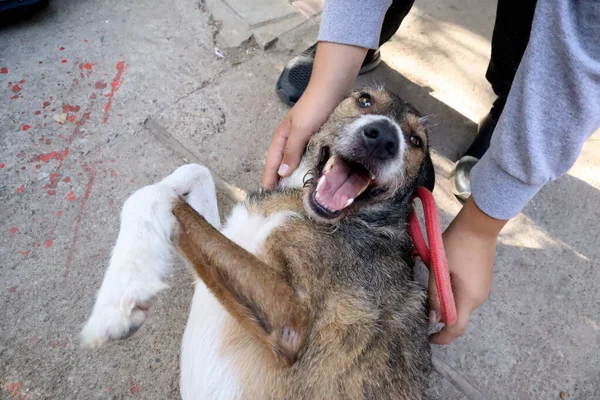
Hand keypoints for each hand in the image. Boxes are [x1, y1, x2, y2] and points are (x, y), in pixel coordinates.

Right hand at [262, 93, 332, 188]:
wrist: (333, 87)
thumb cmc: (315, 106)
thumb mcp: (301, 129)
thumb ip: (291, 150)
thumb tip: (281, 173)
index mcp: (282, 138)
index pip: (271, 163)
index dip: (269, 179)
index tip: (268, 196)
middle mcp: (291, 140)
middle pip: (282, 164)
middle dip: (280, 181)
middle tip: (283, 200)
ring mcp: (304, 139)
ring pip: (296, 162)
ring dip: (295, 175)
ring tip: (298, 193)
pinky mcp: (316, 138)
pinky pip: (309, 157)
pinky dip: (309, 167)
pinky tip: (314, 177)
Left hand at [428, 196, 507, 343]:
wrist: (478, 224)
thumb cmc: (456, 244)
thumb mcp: (439, 269)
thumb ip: (435, 295)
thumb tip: (433, 319)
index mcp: (469, 297)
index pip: (456, 328)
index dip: (442, 337)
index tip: (428, 338)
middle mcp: (480, 297)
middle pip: (459, 317)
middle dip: (441, 317)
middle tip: (424, 306)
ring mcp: (483, 289)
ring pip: (462, 305)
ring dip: (447, 302)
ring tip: (433, 284)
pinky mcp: (483, 280)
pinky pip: (466, 295)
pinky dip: (454, 293)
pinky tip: (445, 277)